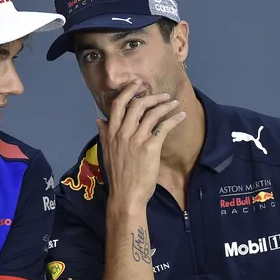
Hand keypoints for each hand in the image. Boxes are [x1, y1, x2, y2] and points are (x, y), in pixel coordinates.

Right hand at [97, 80, 185, 208]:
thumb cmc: (117, 175)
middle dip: (151, 96)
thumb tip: (98, 120)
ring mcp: (136, 139)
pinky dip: (174, 118)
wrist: (126, 195)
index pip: (117, 105)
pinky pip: (163, 126)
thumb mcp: (107, 152)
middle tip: (162, 94)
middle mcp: (122, 133)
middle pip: (136, 104)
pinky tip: (180, 116)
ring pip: (151, 113)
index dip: (128, 91)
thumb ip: (104, 134)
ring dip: (165, 105)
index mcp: (111, 133)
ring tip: (174, 103)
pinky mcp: (150, 147)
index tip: (137, 84)